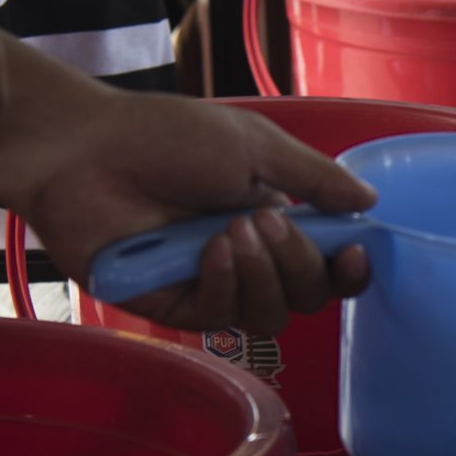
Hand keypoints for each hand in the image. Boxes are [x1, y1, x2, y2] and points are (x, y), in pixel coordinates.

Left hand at [0, 79, 377, 334]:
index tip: (353, 251)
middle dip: (301, 264)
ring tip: (232, 232)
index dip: (346, 267)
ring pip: (270, 315)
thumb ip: (313, 178)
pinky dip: (225, 284)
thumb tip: (369, 202)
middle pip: (306, 295)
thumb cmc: (163, 137)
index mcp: (270, 214)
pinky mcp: (174, 306)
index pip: (325, 260)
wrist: (85, 153)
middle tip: (267, 224)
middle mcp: (246, 255)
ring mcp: (210, 283)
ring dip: (263, 275)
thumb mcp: (253, 145)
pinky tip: (208, 251)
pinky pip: (222, 317)